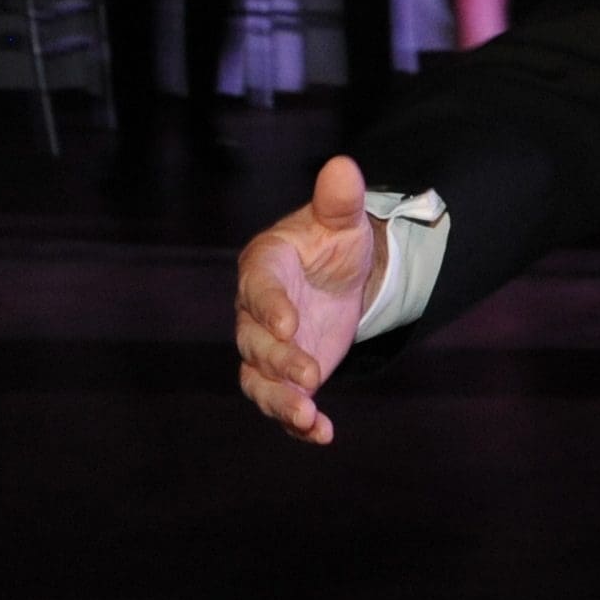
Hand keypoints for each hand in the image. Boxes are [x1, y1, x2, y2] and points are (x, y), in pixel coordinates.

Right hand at [236, 153, 379, 444]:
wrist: (339, 276)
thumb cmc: (333, 242)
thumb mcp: (342, 220)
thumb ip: (340, 199)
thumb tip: (343, 165)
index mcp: (264, 268)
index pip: (260, 289)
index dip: (270, 308)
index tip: (289, 326)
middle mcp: (255, 312)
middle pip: (256, 343)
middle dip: (281, 362)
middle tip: (311, 376)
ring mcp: (267, 348)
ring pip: (259, 381)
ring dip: (281, 403)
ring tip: (309, 419)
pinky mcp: (284, 376)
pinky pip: (282, 402)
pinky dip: (299, 423)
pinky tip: (322, 435)